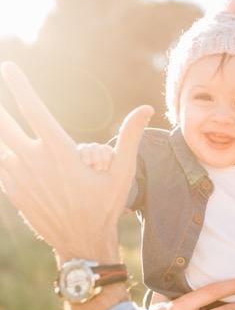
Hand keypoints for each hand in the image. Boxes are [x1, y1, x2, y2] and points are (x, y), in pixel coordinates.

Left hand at [0, 62, 152, 263]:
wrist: (81, 242)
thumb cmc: (105, 205)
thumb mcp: (122, 171)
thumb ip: (131, 136)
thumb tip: (145, 108)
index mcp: (59, 152)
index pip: (33, 109)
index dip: (19, 85)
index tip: (8, 67)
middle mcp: (33, 161)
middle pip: (3, 124)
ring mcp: (19, 177)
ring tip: (0, 119)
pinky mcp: (13, 191)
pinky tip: (3, 150)